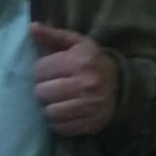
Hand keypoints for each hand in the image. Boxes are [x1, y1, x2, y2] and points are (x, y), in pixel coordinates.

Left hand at [30, 22, 117, 136]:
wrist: (122, 85)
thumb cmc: (93, 62)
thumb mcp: (77, 44)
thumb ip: (53, 36)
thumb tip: (32, 27)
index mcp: (80, 61)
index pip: (40, 71)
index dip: (41, 72)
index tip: (49, 73)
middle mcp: (86, 84)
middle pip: (42, 92)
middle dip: (43, 90)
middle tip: (53, 88)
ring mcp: (89, 106)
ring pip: (49, 112)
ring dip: (50, 107)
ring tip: (59, 100)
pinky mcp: (91, 124)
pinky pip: (60, 127)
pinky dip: (59, 122)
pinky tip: (66, 112)